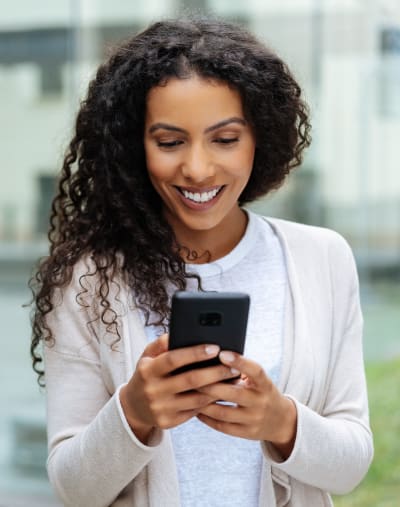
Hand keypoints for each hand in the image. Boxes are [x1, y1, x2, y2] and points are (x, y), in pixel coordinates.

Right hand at [119, 334, 239, 443]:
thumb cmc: (147, 374)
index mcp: (148, 370)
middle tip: (233, 366)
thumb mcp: (148, 356)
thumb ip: (162, 343)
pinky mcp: (168, 422)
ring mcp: (161, 408)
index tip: (215, 348)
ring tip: (233, 380)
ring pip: (197, 398)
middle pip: (191, 380)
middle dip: (215, 372)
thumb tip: (179, 332)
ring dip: (218, 389)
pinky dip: (210, 402)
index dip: (195, 353)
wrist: (133, 407)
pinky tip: (222, 393)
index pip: (174, 359)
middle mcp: (153, 390)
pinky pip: (195, 410)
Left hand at [196, 351, 296, 458]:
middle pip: (234, 393)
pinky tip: (195, 409)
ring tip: (189, 394)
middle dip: (211, 385)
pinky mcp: (246, 433)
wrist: (280, 421)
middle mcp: (261, 402)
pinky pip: (222, 426)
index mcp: (265, 385)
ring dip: (204, 403)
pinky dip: (207, 418)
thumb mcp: (259, 380)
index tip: (222, 353)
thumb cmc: (261, 392)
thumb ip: (243, 370)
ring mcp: (254, 420)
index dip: (240, 362)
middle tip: (192, 375)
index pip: (255, 371)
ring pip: (224, 412)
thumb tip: (214, 356)